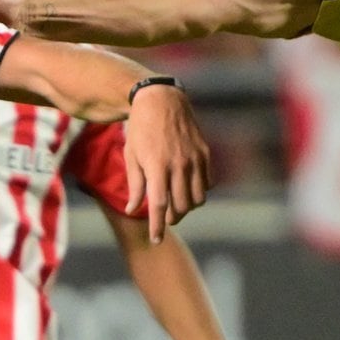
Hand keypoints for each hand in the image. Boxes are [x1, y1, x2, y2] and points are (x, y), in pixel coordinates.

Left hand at [118, 83, 208, 234]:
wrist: (160, 99)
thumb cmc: (140, 129)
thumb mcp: (132, 156)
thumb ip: (136, 185)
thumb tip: (134, 210)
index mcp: (157, 166)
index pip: (159, 205)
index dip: (158, 226)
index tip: (156, 240)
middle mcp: (178, 164)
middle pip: (180, 206)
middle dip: (172, 218)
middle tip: (165, 219)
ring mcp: (194, 158)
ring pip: (197, 198)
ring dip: (187, 207)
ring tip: (177, 206)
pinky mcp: (204, 153)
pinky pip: (208, 182)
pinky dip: (200, 191)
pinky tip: (189, 188)